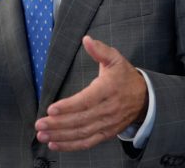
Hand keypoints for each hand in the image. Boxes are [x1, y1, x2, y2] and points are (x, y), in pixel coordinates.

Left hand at [35, 36, 147, 150]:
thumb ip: (100, 50)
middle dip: (58, 124)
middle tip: (39, 124)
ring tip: (42, 135)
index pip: (86, 101)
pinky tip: (55, 144)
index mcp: (108, 90)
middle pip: (81, 120)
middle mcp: (108, 110)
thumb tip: (86, 39)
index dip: (68, 106)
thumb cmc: (125, 76)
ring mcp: (107, 124)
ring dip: (61, 136)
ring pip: (82, 133)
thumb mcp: (116, 59)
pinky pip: (88, 142)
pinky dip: (71, 145)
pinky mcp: (106, 133)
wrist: (145, 98)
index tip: (51, 109)